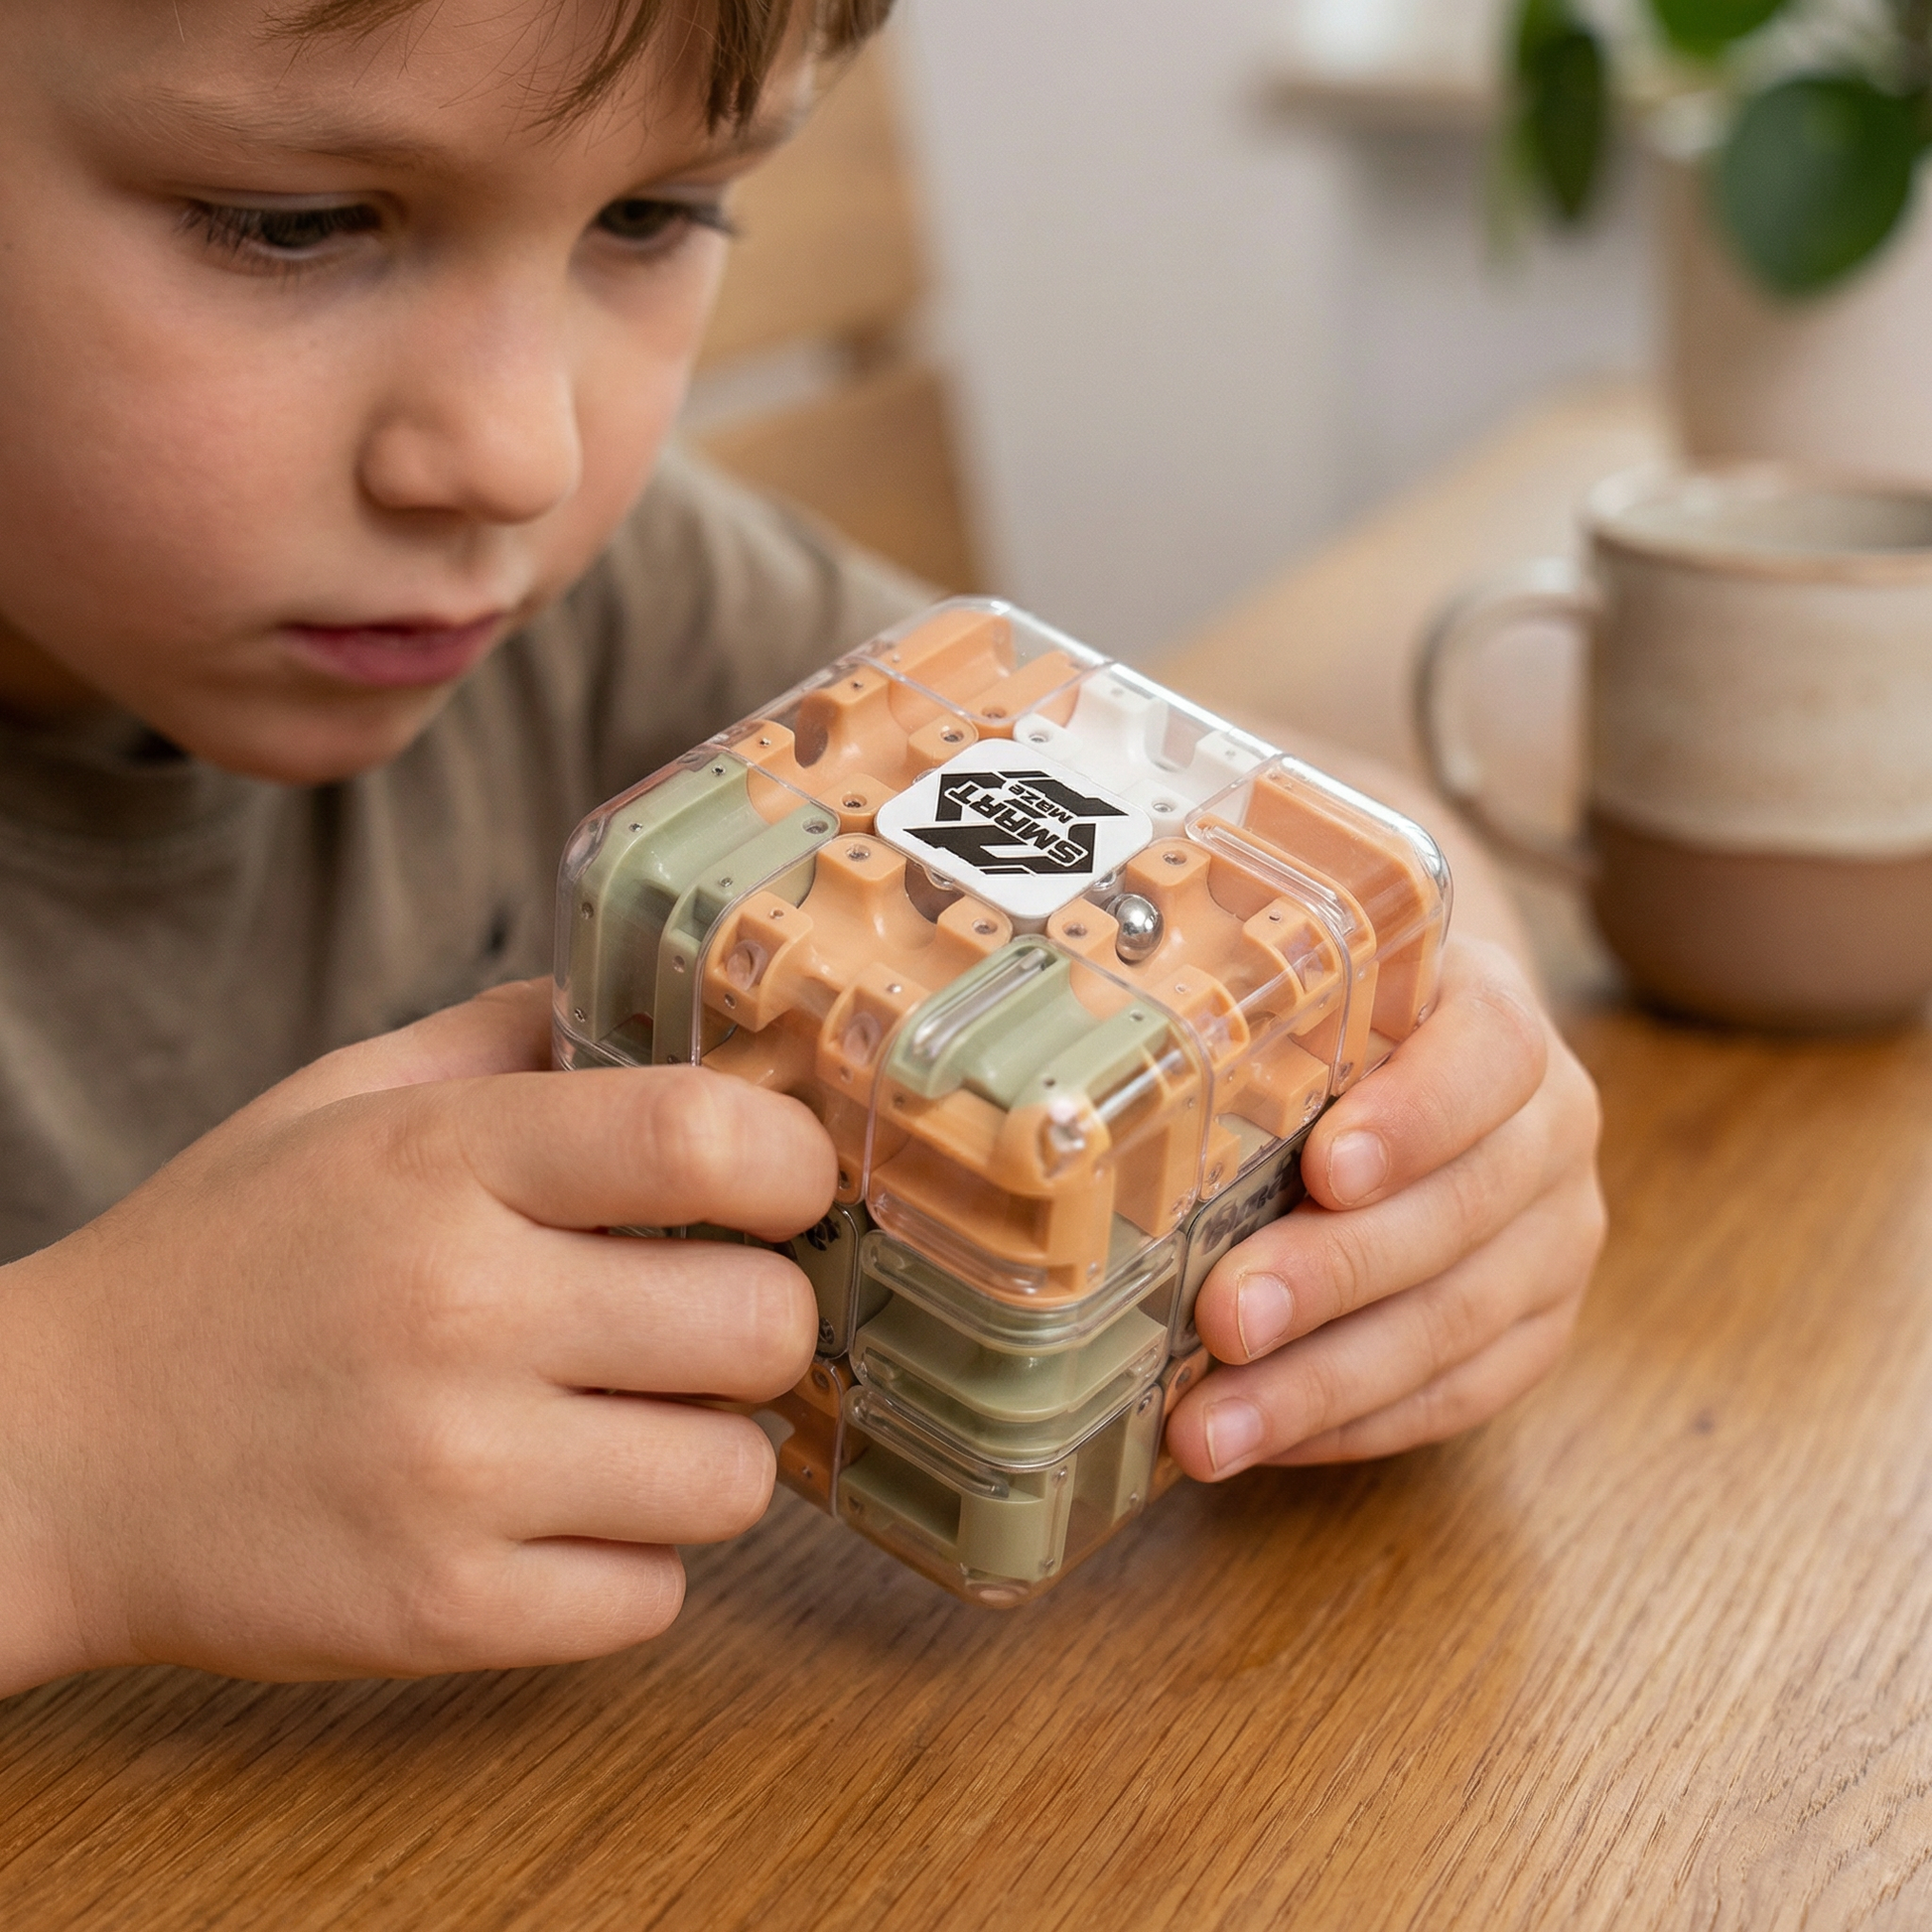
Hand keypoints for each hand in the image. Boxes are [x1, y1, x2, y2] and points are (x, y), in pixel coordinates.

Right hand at [0, 980, 832, 1692]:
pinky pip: (657, 1597)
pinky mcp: (445, 1615)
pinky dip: (631, 1559)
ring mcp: (455, 1478)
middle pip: (764, 1325)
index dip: (792, 1162)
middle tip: (701, 1317)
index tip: (784, 1186)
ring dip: (706, 1450)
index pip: (704, 1137)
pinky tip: (558, 1510)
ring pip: (735, 1479)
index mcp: (445, 1163)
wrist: (50, 1458)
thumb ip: (515, 1036)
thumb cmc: (224, 1260)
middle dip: (762, 1319)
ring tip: (624, 1421)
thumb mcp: (344, 1099)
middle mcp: (460, 1313)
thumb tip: (684, 1010)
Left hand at [1164, 937, 1604, 1476]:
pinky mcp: (1538, 1325)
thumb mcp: (1308, 980)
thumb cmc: (1339, 1018)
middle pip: (1462, 1208)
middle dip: (1333, 1276)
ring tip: (1212, 1428)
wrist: (1434, 1054)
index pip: (1490, 1054)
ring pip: (1457, 1323)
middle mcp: (1550, 1126)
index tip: (1325, 1169)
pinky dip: (1353, 1423)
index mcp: (1498, 1014)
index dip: (1414, 1118)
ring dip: (1323, 1385)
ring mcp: (1553, 1234)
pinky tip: (1264, 1440)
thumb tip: (1102, 1041)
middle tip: (1226, 1320)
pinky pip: (1459, 1393)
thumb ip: (1242, 1001)